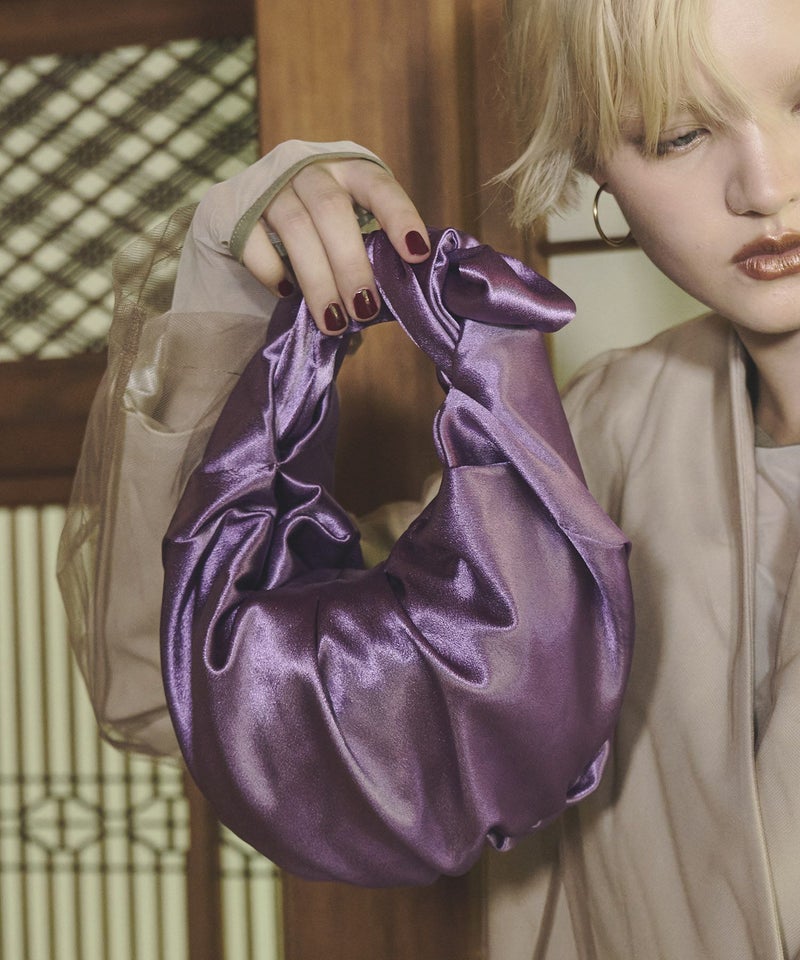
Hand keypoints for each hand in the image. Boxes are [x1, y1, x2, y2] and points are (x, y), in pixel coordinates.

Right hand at [242, 158, 429, 334]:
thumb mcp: (346, 228)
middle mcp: (306, 166)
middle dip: (350, 264)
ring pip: (295, 227)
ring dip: (317, 280)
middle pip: (331, 209)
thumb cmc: (315, 231)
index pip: (378, 185)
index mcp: (347, 168)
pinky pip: (253, 240)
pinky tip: (287, 294)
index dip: (399, 217)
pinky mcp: (230, 205)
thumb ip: (368, 252)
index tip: (416, 254)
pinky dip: (273, 271)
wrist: (246, 214)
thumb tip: (394, 301)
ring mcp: (266, 182)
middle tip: (365, 309)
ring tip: (333, 321)